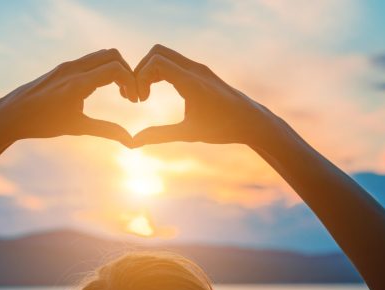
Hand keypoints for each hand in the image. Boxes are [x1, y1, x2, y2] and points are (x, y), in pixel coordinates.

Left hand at [0, 49, 137, 146]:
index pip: (115, 69)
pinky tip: (102, 89)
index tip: (133, 101)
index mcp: (77, 83)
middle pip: (112, 55)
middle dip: (127, 72)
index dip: (131, 82)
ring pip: (101, 55)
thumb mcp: (77, 128)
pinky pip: (90, 60)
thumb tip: (131, 141)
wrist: (12, 114)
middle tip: (129, 95)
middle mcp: (73, 69)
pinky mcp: (63, 67)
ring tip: (120, 93)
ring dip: (116, 69)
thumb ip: (106, 130)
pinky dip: (103, 69)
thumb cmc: (42, 123)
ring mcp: (67, 65)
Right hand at [132, 45, 271, 146]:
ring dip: (149, 70)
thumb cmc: (223, 128)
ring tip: (144, 95)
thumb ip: (160, 135)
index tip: (140, 101)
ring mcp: (198, 68)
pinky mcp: (200, 72)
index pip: (156, 62)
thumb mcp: (189, 133)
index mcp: (192, 82)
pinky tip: (155, 93)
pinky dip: (159, 72)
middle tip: (138, 95)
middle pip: (157, 52)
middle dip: (141, 70)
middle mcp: (195, 69)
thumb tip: (134, 143)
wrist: (251, 121)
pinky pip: (173, 62)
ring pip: (164, 55)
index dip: (140, 78)